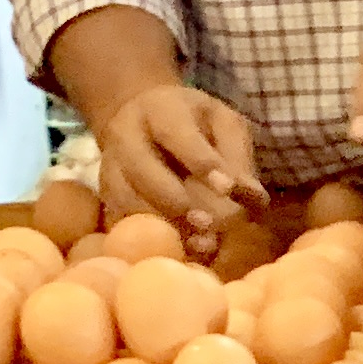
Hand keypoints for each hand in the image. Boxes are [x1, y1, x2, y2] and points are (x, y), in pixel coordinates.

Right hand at [94, 79, 267, 237]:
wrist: (142, 116)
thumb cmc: (193, 120)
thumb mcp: (222, 121)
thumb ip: (237, 155)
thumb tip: (255, 199)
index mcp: (160, 110)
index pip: (177, 135)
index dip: (202, 162)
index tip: (228, 188)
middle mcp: (126, 137)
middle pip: (142, 170)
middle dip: (176, 201)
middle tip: (208, 224)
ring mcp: (110, 167)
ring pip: (127, 200)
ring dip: (163, 225)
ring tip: (201, 245)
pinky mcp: (107, 195)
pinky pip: (121, 220)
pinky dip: (149, 240)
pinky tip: (183, 252)